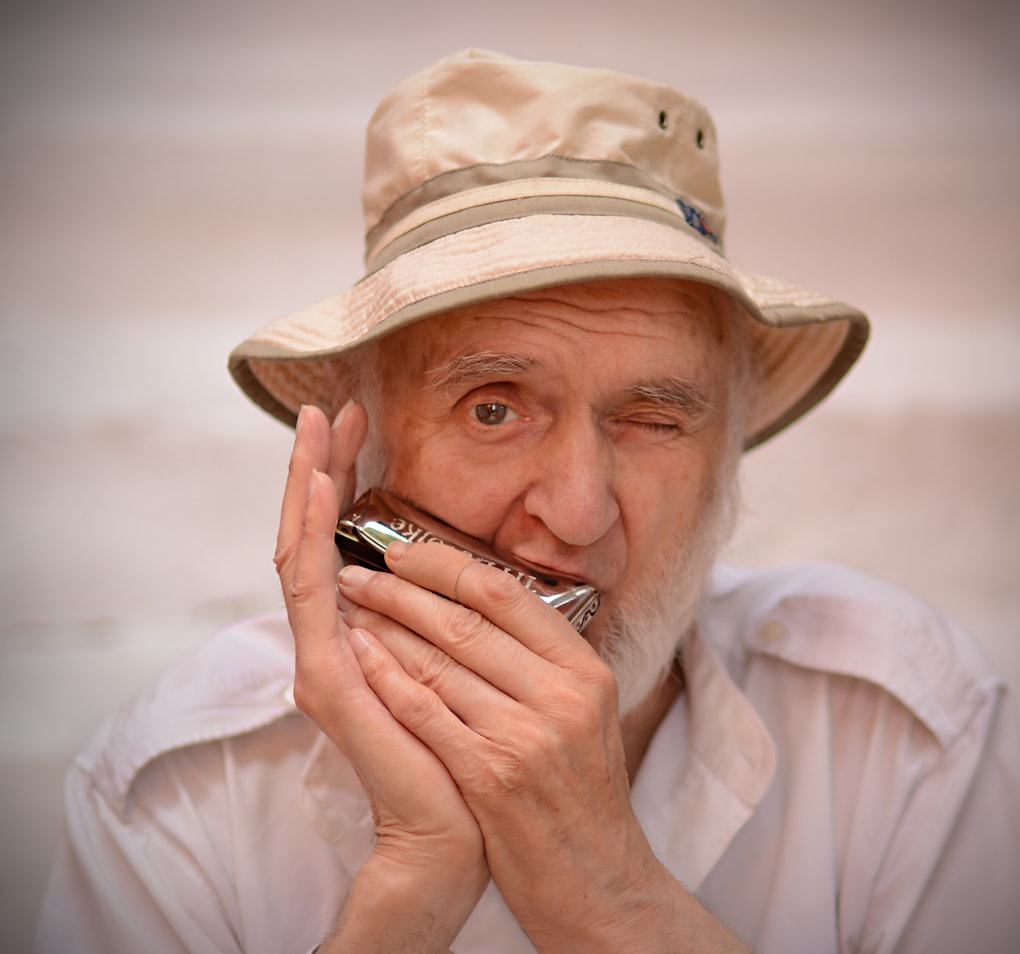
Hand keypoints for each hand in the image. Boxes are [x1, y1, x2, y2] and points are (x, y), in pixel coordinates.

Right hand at [275, 404, 488, 950]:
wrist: (456, 821)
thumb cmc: (462, 747)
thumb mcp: (457, 666)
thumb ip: (434, 621)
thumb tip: (443, 572)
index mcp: (364, 630)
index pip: (343, 541)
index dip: (345, 484)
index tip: (362, 429)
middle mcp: (334, 635)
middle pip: (313, 535)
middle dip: (320, 468)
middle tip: (328, 408)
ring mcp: (322, 652)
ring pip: (300, 550)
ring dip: (307, 485)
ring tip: (314, 428)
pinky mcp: (325, 673)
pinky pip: (310, 590)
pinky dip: (312, 533)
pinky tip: (322, 486)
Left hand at [337, 541, 678, 950]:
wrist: (595, 877)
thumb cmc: (584, 793)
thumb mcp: (589, 713)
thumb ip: (547, 661)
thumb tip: (487, 602)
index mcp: (585, 671)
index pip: (507, 595)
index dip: (447, 566)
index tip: (404, 553)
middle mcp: (560, 696)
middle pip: (465, 621)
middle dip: (401, 591)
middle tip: (359, 572)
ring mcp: (524, 735)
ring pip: (438, 661)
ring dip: (383, 629)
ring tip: (349, 608)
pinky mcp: (488, 774)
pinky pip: (424, 710)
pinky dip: (386, 677)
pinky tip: (357, 655)